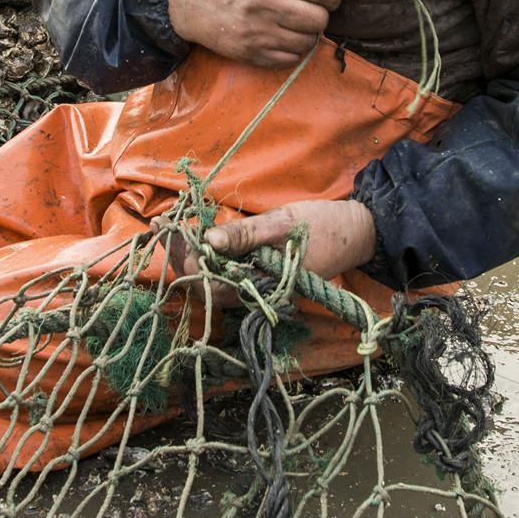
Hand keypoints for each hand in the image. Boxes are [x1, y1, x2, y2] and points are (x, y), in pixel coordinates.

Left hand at [158, 199, 376, 296]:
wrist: (357, 233)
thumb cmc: (323, 226)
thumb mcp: (282, 224)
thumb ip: (245, 234)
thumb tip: (208, 240)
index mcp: (261, 285)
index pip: (209, 280)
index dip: (185, 256)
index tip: (167, 228)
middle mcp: (256, 293)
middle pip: (205, 282)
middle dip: (180, 254)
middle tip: (161, 225)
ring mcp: (258, 286)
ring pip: (213, 278)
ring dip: (190, 255)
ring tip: (170, 228)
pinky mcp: (261, 276)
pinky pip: (227, 271)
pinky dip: (208, 254)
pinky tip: (196, 235)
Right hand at [167, 0, 340, 66]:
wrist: (190, 1)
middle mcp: (264, 5)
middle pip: (319, 20)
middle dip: (321, 15)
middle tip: (310, 10)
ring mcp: (257, 33)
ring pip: (308, 42)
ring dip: (308, 34)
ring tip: (295, 24)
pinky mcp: (251, 53)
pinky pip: (291, 59)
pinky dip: (294, 49)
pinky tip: (283, 36)